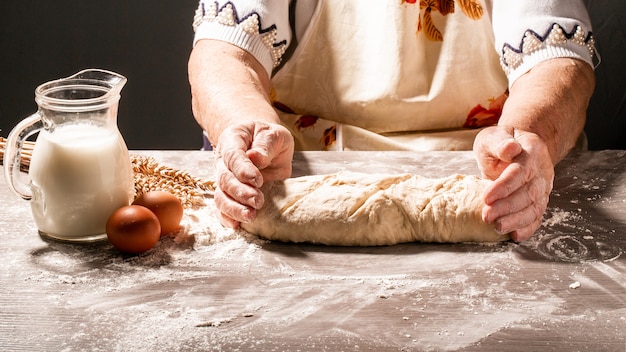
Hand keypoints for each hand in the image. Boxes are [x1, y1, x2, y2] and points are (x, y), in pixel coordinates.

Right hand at [213, 121, 293, 227]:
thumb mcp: (274, 134)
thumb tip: (256, 158)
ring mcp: (225, 179)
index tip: (257, 180)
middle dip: (241, 192)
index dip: (242, 169)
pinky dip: (227, 218)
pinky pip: (223, 208)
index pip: (232, 156)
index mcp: (232, 140)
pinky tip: (236, 226)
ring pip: (221, 196)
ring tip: (251, 216)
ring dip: (234, 208)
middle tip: (258, 201)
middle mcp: (224, 161)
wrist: (266, 145)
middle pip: (225, 179)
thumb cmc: (269, 138)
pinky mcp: (231, 195)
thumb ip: (266, 144)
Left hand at [473, 126, 553, 241]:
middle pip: (529, 193)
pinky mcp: (539, 201)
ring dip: (516, 220)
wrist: (517, 146)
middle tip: (487, 216)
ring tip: (497, 227)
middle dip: (508, 207)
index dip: (505, 186)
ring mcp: (543, 187)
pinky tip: (514, 235)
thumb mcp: (494, 135)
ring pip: (535, 208)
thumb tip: (510, 149)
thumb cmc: (501, 142)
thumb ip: (499, 142)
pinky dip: (527, 228)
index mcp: (532, 152)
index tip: (487, 198)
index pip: (521, 171)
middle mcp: (542, 171)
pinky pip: (537, 217)